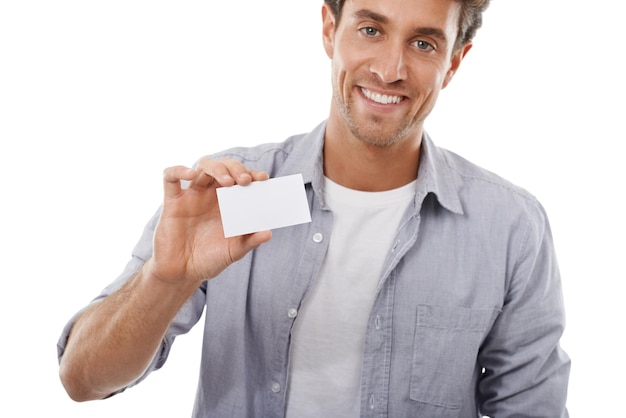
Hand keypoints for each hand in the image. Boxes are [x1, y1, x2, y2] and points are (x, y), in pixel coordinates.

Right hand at [146, 157, 271, 286]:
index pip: (241, 179)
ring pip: (203, 167)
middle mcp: (211, 195)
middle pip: (224, 167)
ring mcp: (192, 196)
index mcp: (229, 202)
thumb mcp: (234, 251)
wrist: (183, 273)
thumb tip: (268, 233)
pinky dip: (178, 170)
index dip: (252, 174)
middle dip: (237, 169)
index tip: (263, 179)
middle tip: (245, 181)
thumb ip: (250, 241)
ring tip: (228, 181)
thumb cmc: (210, 259)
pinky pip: (170, 178)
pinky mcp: (172, 202)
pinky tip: (190, 174)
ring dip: (217, 168)